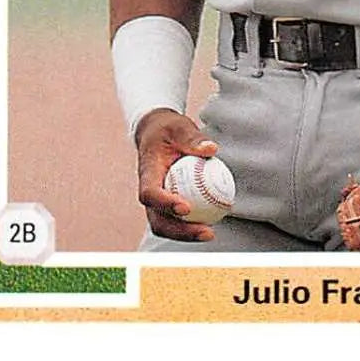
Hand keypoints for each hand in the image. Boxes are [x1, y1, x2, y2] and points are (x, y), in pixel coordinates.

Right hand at [134, 108, 219, 241]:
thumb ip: (192, 138)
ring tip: (209, 233)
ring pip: (165, 225)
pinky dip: (191, 224)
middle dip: (179, 231)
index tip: (186, 207)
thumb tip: (211, 149)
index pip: (149, 193)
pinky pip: (177, 219)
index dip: (164, 203)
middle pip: (157, 220)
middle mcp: (148, 190)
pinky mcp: (166, 203)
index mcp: (147, 171)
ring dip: (186, 234)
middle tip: (205, 231)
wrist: (156, 133)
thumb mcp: (179, 127)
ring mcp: (156, 200)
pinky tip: (213, 222)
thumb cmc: (168, 129)